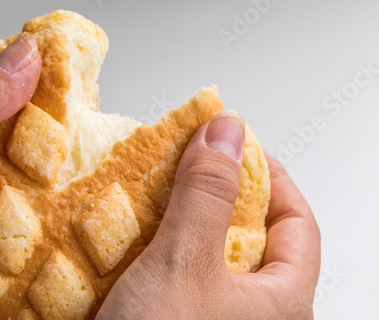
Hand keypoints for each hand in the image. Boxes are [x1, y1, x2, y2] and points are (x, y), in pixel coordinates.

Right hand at [97, 112, 320, 318]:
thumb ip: (208, 194)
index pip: (298, 222)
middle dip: (218, 195)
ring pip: (207, 255)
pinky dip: (158, 248)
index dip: (273, 177)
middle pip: (251, 236)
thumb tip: (227, 130)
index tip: (238, 146)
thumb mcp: (185, 263)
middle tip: (187, 165)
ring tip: (154, 192)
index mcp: (282, 303)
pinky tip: (132, 234)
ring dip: (180, 219)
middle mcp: (255, 315)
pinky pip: (176, 274)